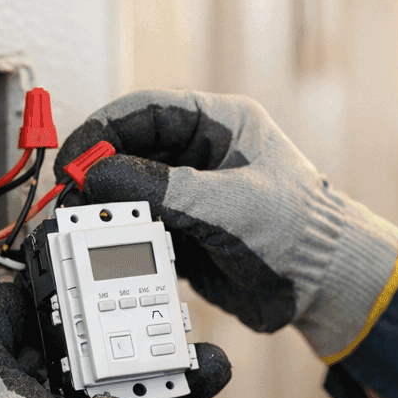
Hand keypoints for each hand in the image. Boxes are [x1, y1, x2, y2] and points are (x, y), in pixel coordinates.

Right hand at [56, 90, 397, 359]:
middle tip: (72, 195)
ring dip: (108, 205)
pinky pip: (142, 222)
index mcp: (221, 124)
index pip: (147, 109)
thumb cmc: (301, 233)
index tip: (75, 155)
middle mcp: (204, 153)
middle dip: (99, 170)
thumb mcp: (228, 205)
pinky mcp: (189, 229)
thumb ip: (162, 188)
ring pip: (132, 188)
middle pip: (131, 148)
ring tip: (85, 223)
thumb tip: (101, 173)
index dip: (104, 128)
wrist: (325, 288)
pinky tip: (110, 245)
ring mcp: (195, 192)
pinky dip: (123, 233)